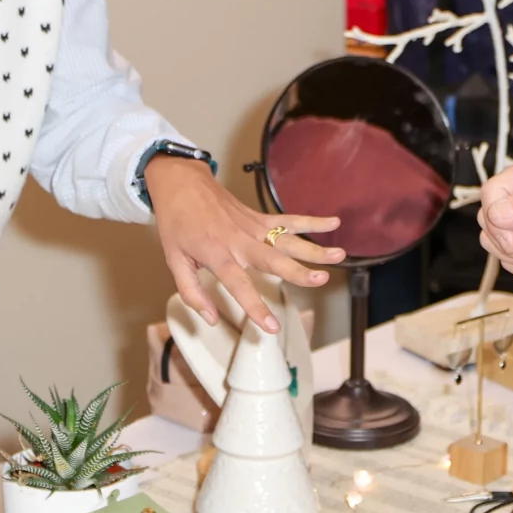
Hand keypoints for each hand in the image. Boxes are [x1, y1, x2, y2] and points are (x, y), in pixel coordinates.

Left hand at [146, 156, 343, 333]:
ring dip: (314, 247)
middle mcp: (239, 241)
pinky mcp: (258, 217)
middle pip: (273, 259)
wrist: (180, 184)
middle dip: (298, 271)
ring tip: (338, 255)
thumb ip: (192, 292)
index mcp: (216, 254)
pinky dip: (311, 221)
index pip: (239, 285)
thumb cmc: (176, 224)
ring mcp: (252, 227)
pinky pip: (288, 220)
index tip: (271, 328)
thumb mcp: (174, 261)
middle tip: (320, 281)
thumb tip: (211, 318)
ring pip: (287, 240)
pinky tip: (333, 223)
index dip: (255, 307)